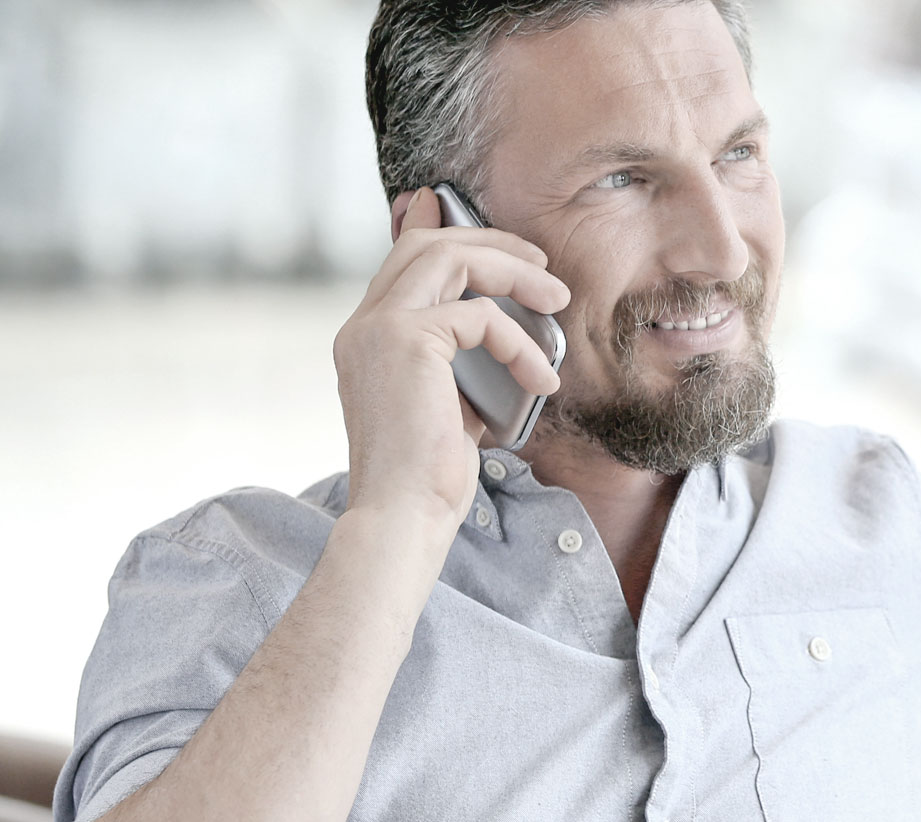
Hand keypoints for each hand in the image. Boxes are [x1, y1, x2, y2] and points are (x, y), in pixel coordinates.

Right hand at [331, 188, 569, 533]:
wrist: (405, 515)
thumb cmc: (430, 476)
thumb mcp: (452, 405)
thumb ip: (465, 362)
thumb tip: (502, 332)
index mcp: (367, 338)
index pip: (399, 262)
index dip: (430, 227)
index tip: (460, 207)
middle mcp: (363, 326)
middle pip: (424, 245)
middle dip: (488, 240)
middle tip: (540, 262)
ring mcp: (378, 329)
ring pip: (448, 256)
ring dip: (511, 269)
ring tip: (557, 298)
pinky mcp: (406, 341)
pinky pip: (479, 316)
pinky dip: (520, 342)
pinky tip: (542, 380)